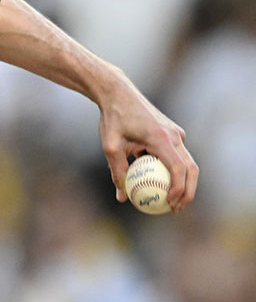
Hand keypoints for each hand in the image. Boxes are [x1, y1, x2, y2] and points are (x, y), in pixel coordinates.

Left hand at [98, 78, 197, 211]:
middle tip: (176, 209)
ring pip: (187, 162)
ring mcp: (175, 133)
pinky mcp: (172, 132)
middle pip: (191, 168)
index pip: (178, 168)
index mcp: (161, 138)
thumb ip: (118, 171)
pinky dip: (173, 170)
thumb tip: (122, 197)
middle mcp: (174, 135)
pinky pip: (176, 155)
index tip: (169, 204)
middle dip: (188, 191)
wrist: (118, 93)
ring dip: (183, 182)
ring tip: (172, 201)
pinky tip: (160, 183)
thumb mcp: (110, 146)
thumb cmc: (112, 118)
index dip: (178, 189)